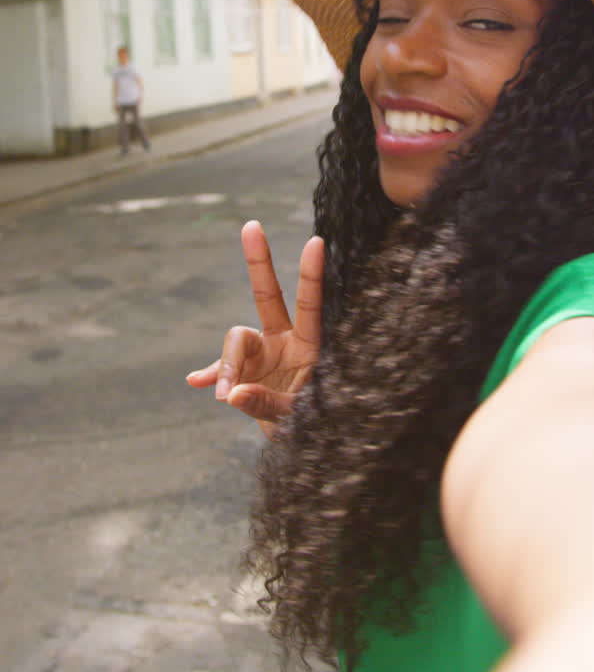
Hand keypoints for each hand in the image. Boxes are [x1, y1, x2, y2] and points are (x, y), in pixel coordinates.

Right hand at [186, 220, 323, 434]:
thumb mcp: (296, 418)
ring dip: (226, 366)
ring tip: (224, 397)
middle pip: (267, 296)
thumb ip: (267, 404)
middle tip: (252, 225)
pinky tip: (198, 383)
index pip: (309, 305)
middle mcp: (283, 342)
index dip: (311, 275)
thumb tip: (232, 393)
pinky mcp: (242, 374)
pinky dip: (212, 376)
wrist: (303, 446)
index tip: (316, 242)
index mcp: (308, 347)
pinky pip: (221, 371)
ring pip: (235, 343)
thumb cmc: (314, 426)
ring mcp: (261, 355)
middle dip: (259, 262)